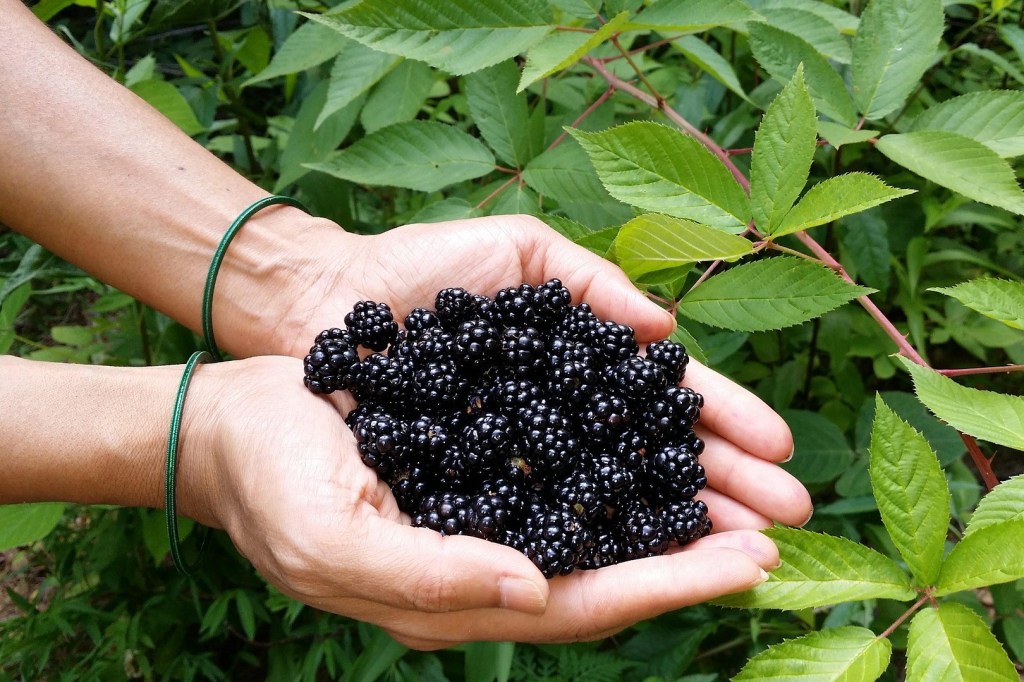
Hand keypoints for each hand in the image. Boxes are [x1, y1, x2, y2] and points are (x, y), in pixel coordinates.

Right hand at [221, 216, 810, 646]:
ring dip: (673, 495)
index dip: (667, 587)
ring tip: (748, 478)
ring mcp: (491, 500)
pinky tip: (662, 429)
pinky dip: (622, 447)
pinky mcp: (485, 447)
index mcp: (461, 591)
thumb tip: (533, 588)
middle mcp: (491, 553)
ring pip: (601, 509)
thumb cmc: (269, 481)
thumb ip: (429, 577)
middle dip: (695, 550)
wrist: (233, 420)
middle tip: (780, 528)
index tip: (744, 567)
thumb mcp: (330, 538)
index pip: (584, 603)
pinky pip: (569, 456)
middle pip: (613, 563)